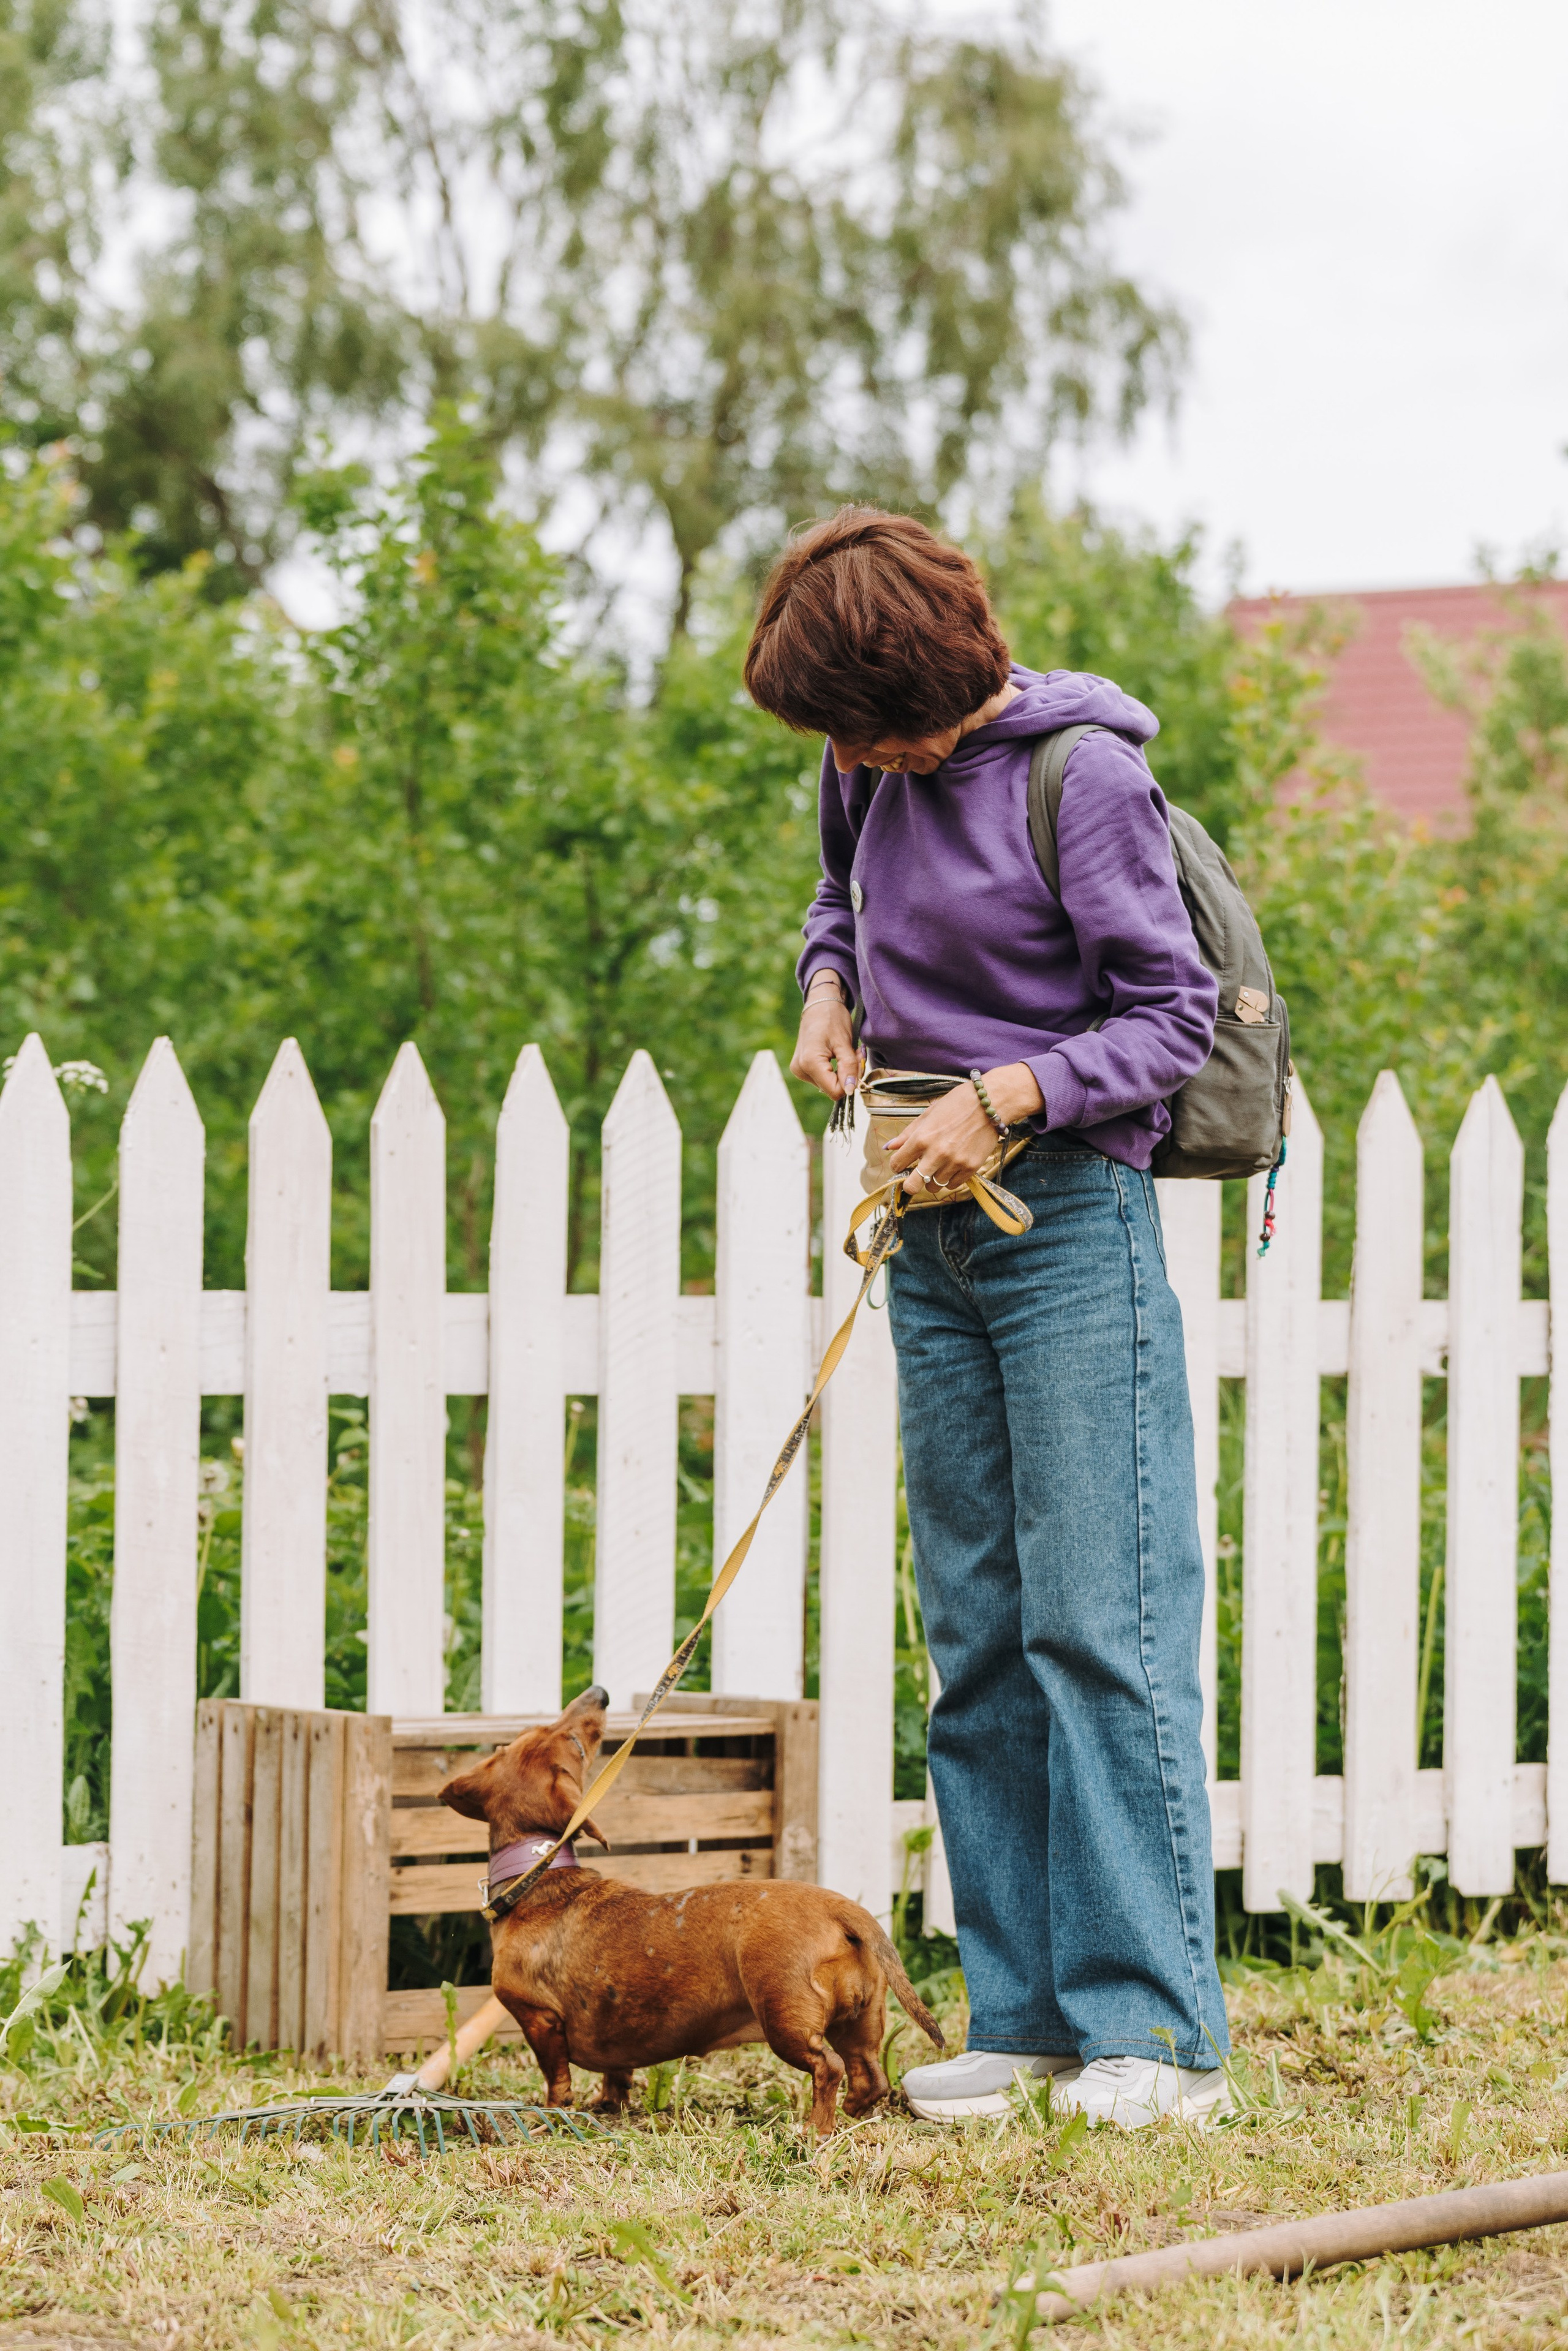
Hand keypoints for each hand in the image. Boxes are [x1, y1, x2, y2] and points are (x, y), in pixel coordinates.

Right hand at [791, 982, 861, 1099]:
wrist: (819, 1005)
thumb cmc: (832, 1018)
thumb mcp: (845, 1043)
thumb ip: (849, 1068)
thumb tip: (850, 1090)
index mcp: (809, 1063)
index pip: (835, 1091)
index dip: (851, 1081)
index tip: (857, 1062)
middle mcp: (800, 1069)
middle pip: (832, 1088)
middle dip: (847, 1075)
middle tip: (854, 1054)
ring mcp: (799, 1070)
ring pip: (829, 1084)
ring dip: (842, 1072)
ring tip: (844, 1052)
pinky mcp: (801, 1069)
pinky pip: (823, 1078)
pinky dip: (834, 1070)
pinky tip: (836, 1056)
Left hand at [885, 1065, 1044, 1194]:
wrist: (990, 1102)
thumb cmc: (958, 1103)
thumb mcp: (929, 1113)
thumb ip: (908, 1133)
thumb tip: (890, 1147)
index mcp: (922, 1138)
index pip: (897, 1163)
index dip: (897, 1164)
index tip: (902, 1163)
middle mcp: (936, 1153)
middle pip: (913, 1186)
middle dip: (910, 1185)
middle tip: (914, 1178)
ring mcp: (955, 1162)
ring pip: (934, 1186)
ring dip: (933, 1179)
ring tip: (938, 1167)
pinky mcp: (971, 1167)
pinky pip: (954, 1185)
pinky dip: (950, 1179)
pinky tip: (952, 1167)